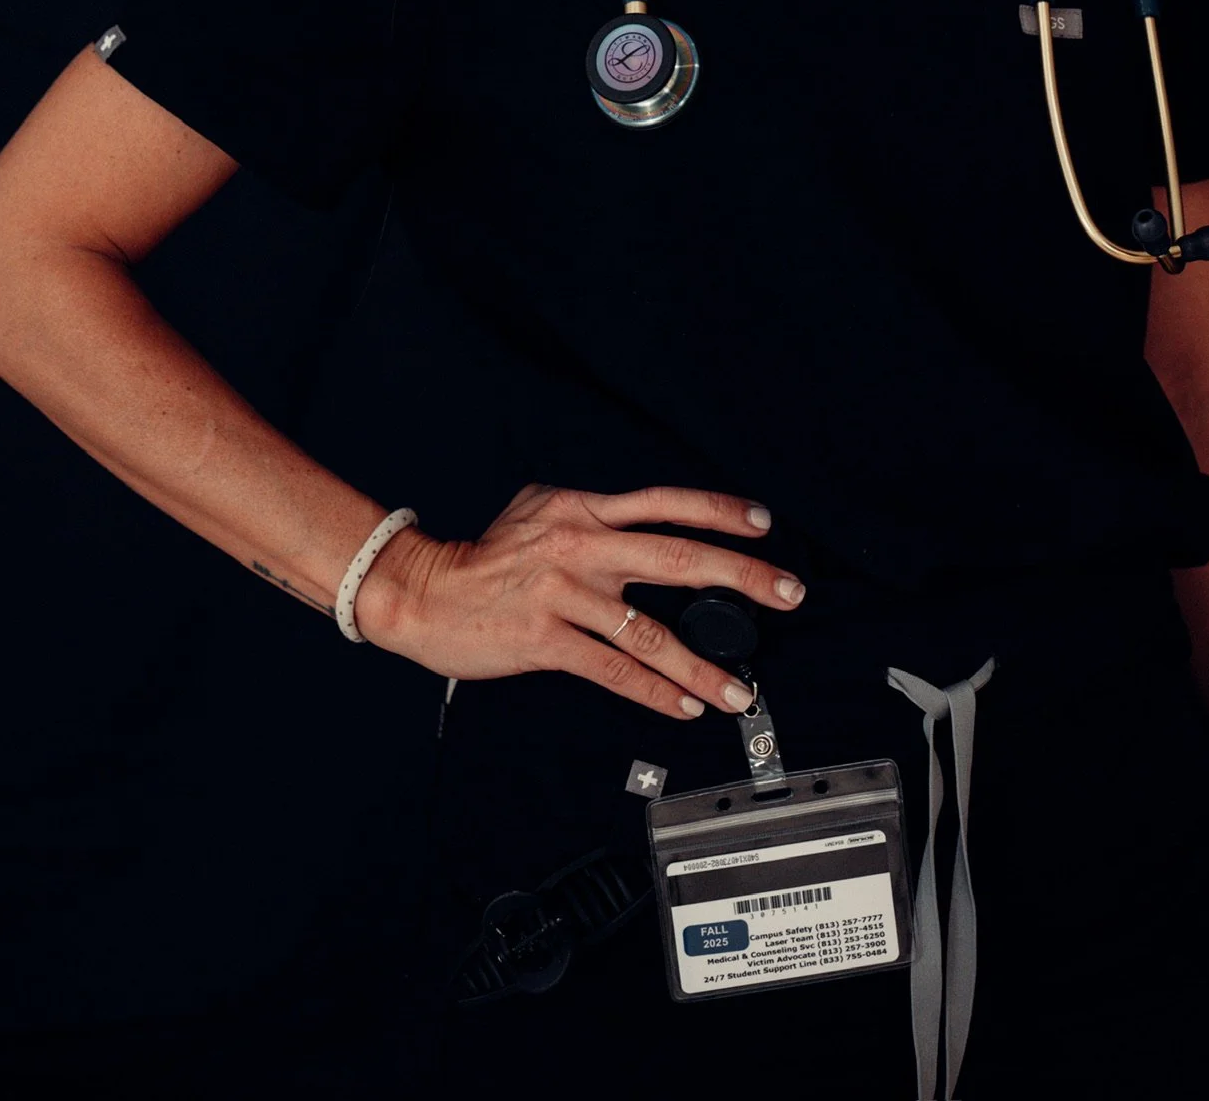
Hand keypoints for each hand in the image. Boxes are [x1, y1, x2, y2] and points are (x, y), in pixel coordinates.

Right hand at [357, 481, 804, 719]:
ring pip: (649, 631)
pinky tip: (684, 705)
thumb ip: (590, 514)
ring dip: (702, 664)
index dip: (717, 511)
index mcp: (582, 511)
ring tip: (739, 689)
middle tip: (786, 593)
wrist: (422, 591)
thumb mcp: (537, 509)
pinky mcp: (545, 639)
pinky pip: (612, 671)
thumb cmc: (484, 556)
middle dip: (741, 576)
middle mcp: (580, 546)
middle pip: (676, 557)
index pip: (663, 503)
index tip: (762, 524)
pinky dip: (655, 692)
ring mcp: (564, 594)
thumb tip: (639, 520)